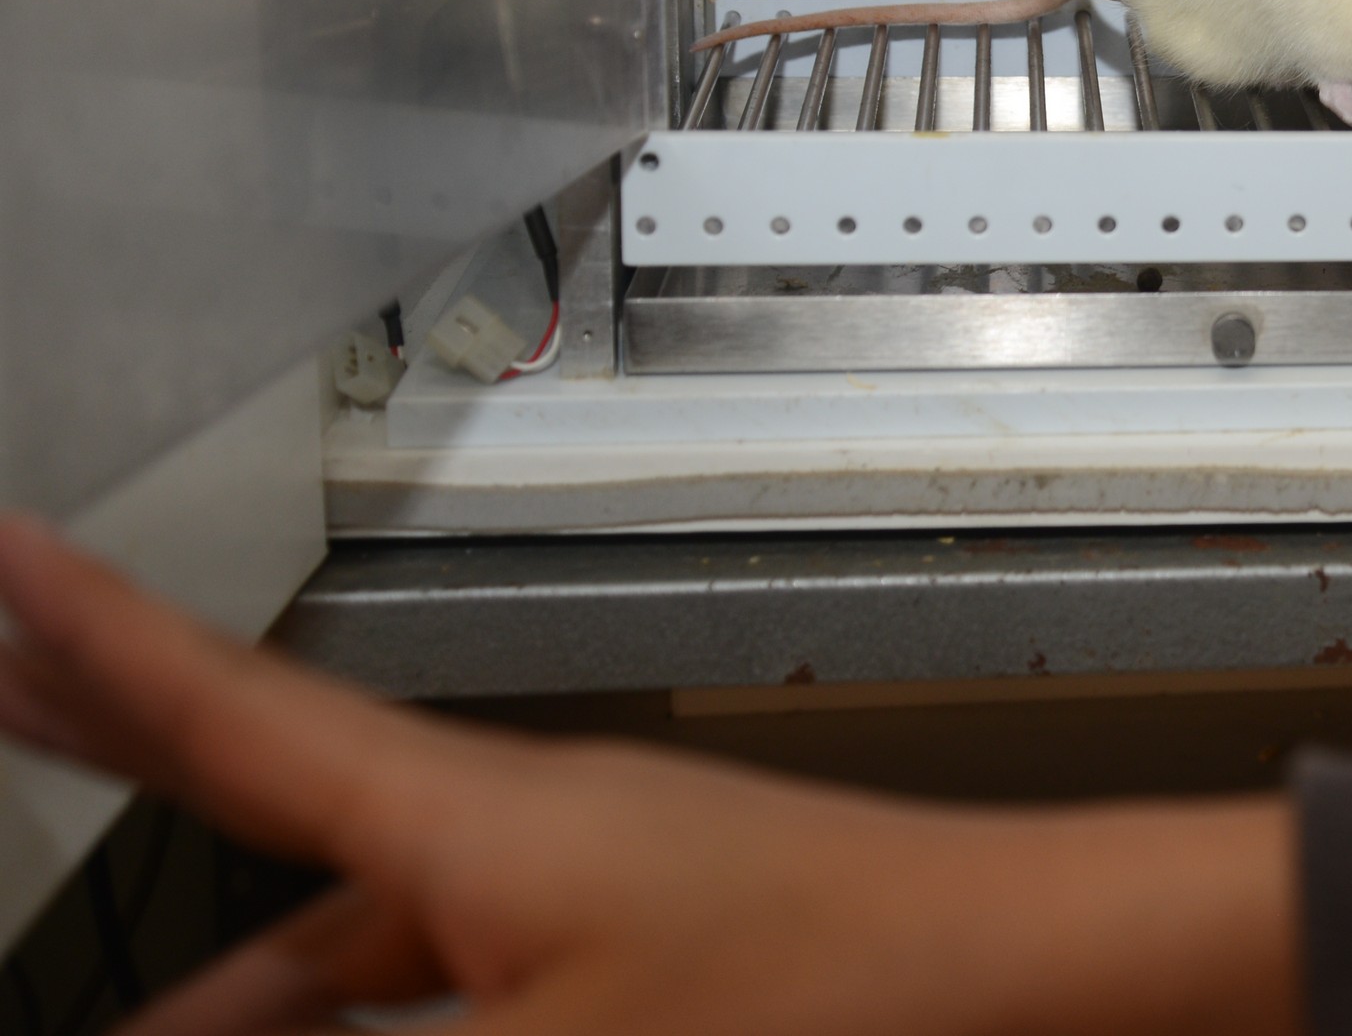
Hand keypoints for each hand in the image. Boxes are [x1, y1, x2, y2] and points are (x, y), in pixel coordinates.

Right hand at [0, 516, 1301, 1033]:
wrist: (1048, 985)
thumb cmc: (851, 996)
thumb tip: (217, 1024)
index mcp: (475, 821)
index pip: (225, 716)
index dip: (87, 644)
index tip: (1, 562)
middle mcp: (520, 838)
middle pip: (281, 855)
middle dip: (153, 860)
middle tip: (32, 746)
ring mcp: (589, 900)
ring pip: (367, 951)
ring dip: (266, 1000)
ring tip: (163, 1022)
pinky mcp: (653, 960)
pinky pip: (468, 985)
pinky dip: (384, 1010)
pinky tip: (354, 1027)